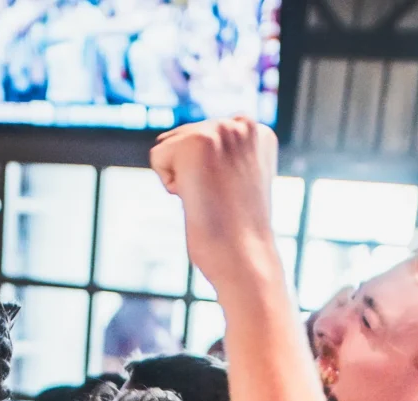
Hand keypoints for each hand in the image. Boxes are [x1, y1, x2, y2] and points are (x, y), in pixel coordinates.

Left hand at [150, 117, 278, 294]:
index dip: (209, 174)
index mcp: (259, 133)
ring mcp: (221, 129)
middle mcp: (243, 124)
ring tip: (211, 200)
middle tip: (220, 203)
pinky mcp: (197, 141)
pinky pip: (157, 157)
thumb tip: (198, 159)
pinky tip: (198, 199)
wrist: (245, 259)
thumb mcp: (239, 186)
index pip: (207, 138)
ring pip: (170, 146)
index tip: (231, 198)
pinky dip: (170, 185)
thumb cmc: (240, 236)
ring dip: (183, 179)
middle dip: (194, 174)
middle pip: (185, 138)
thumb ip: (224, 160)